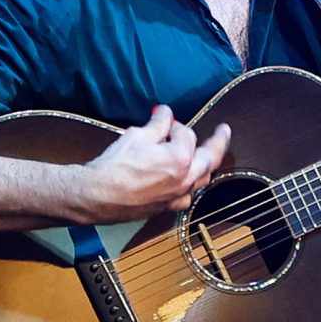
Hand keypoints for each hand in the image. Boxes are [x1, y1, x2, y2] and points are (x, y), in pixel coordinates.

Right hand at [80, 105, 230, 220]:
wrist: (97, 196)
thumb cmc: (115, 167)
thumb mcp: (137, 136)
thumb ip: (158, 124)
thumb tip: (165, 113)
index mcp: (180, 158)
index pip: (186, 134)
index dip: (174, 123)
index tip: (164, 118)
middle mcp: (185, 179)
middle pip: (209, 158)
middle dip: (217, 142)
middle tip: (223, 131)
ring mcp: (177, 196)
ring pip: (202, 180)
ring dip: (206, 165)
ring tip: (209, 156)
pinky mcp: (166, 208)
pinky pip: (187, 196)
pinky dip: (190, 185)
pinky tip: (187, 183)